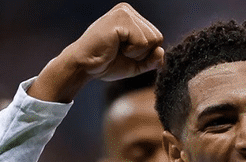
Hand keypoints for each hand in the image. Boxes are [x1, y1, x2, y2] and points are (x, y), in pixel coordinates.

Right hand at [31, 3, 163, 102]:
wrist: (83, 66)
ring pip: (152, 40)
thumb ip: (151, 60)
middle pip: (157, 38)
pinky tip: (114, 46)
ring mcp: (125, 12)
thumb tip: (162, 52)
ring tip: (116, 49)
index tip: (124, 53)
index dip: (144, 54)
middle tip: (119, 52)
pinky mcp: (121, 19)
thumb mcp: (135, 64)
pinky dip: (131, 51)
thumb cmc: (105, 64)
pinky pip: (142, 42)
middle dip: (141, 53)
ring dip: (136, 53)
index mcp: (132, 18)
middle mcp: (128, 11)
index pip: (156, 38)